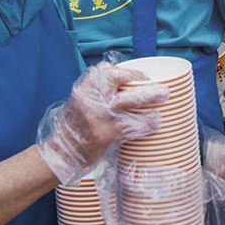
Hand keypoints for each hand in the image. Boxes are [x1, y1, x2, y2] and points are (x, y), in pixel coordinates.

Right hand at [37, 62, 168, 186]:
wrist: (61, 154)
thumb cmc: (75, 128)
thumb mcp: (81, 103)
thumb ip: (99, 94)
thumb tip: (129, 87)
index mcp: (83, 89)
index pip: (105, 70)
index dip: (126, 72)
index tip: (139, 77)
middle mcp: (89, 98)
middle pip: (117, 78)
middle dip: (140, 78)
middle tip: (155, 84)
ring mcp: (97, 115)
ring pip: (128, 100)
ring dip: (149, 97)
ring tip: (164, 96)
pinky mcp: (106, 133)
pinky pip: (132, 124)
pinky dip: (146, 123)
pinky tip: (153, 124)